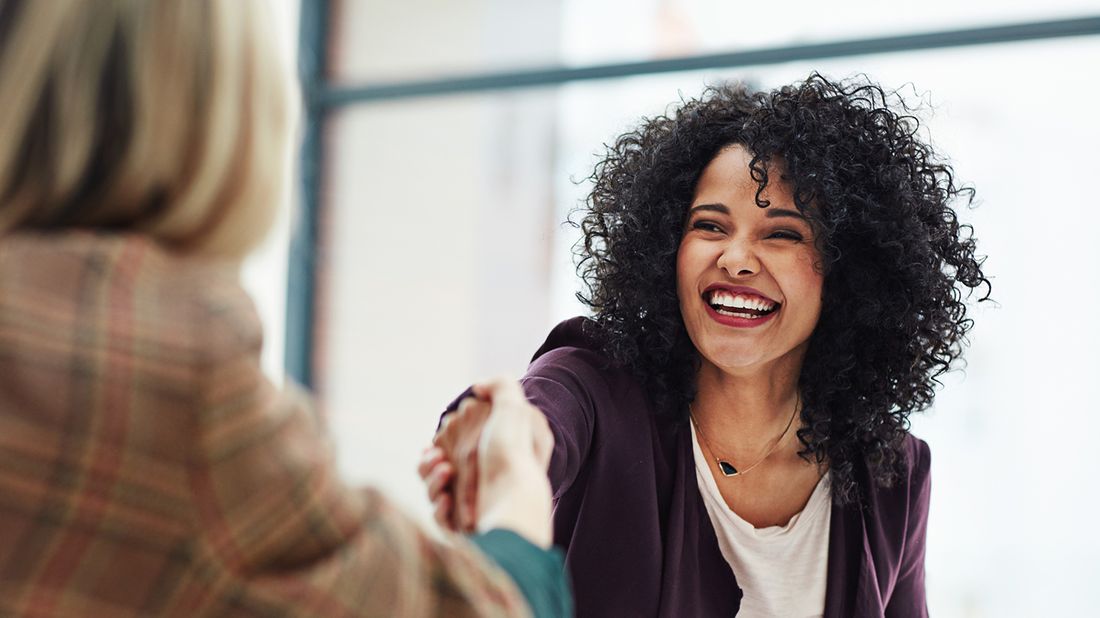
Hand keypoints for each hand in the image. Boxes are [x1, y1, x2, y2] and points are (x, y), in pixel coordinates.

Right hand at [420, 378, 553, 546]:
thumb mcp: (515, 408)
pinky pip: (440, 516)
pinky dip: (439, 506)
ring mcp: (473, 506)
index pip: (458, 446)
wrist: (513, 503)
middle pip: (439, 468)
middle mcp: (484, 482)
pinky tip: (447, 499)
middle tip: (438, 458)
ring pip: (434, 491)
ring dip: (432, 479)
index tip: (440, 437)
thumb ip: (500, 386)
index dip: (444, 440)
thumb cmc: (513, 455)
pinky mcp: (464, 528)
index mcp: (494, 456)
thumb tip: (479, 388)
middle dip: (430, 461)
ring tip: (445, 472)